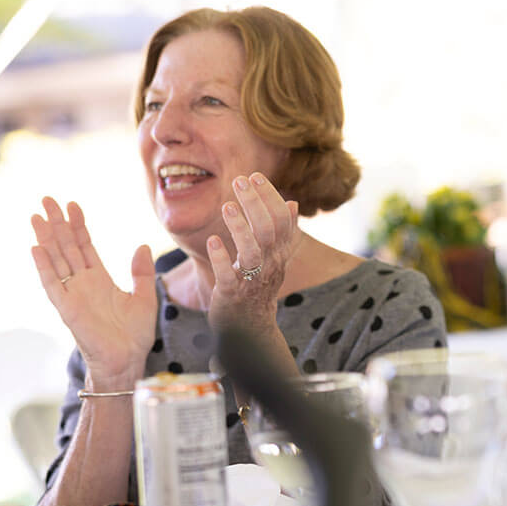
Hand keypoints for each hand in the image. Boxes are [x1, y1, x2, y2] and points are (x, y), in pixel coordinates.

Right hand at [30, 198, 156, 382]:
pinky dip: (44, 267)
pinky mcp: (67, 309)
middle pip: (66, 247)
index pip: (85, 246)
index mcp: (100, 279)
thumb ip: (142, 272)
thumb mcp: (145, 297)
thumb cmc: (135, 334)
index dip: (79, 225)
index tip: (73, 205)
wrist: (128, 360)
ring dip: (46, 238)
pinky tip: (37, 248)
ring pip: (56, 260)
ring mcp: (73, 294)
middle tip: (47, 199)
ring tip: (37, 215)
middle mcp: (83, 283)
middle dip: (58, 223)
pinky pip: (52, 285)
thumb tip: (142, 246)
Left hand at [205, 172, 300, 330]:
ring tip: (227, 206)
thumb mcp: (274, 258)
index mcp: (278, 253)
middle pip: (268, 229)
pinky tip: (212, 241)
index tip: (255, 176)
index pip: (282, 220)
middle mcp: (269, 264)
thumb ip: (283, 232)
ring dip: (240, 228)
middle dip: (255, 203)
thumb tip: (294, 203)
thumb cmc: (257, 288)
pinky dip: (221, 259)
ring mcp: (252, 280)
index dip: (270, 196)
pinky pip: (229, 276)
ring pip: (252, 251)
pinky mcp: (232, 295)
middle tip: (240, 180)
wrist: (249, 328)